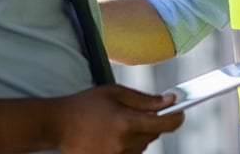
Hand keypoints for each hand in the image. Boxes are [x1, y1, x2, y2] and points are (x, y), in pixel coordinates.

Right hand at [56, 84, 183, 153]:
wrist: (58, 124)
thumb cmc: (85, 105)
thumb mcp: (116, 93)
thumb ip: (144, 99)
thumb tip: (169, 100)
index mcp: (126, 123)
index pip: (164, 124)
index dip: (177, 118)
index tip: (180, 112)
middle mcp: (123, 144)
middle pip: (154, 135)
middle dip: (153, 122)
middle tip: (139, 111)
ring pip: (143, 145)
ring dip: (141, 134)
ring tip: (120, 122)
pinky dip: (130, 144)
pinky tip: (115, 134)